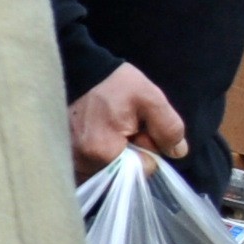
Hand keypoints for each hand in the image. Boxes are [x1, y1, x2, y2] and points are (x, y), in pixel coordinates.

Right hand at [68, 61, 186, 177]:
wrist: (79, 71)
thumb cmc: (115, 84)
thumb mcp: (150, 98)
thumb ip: (169, 127)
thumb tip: (178, 152)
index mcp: (103, 151)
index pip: (143, 168)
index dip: (149, 149)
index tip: (140, 129)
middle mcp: (82, 162)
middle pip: (124, 173)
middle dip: (132, 153)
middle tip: (125, 127)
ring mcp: (71, 161)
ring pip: (108, 172)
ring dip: (115, 155)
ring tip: (110, 129)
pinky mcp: (65, 157)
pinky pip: (90, 169)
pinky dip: (99, 157)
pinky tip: (99, 135)